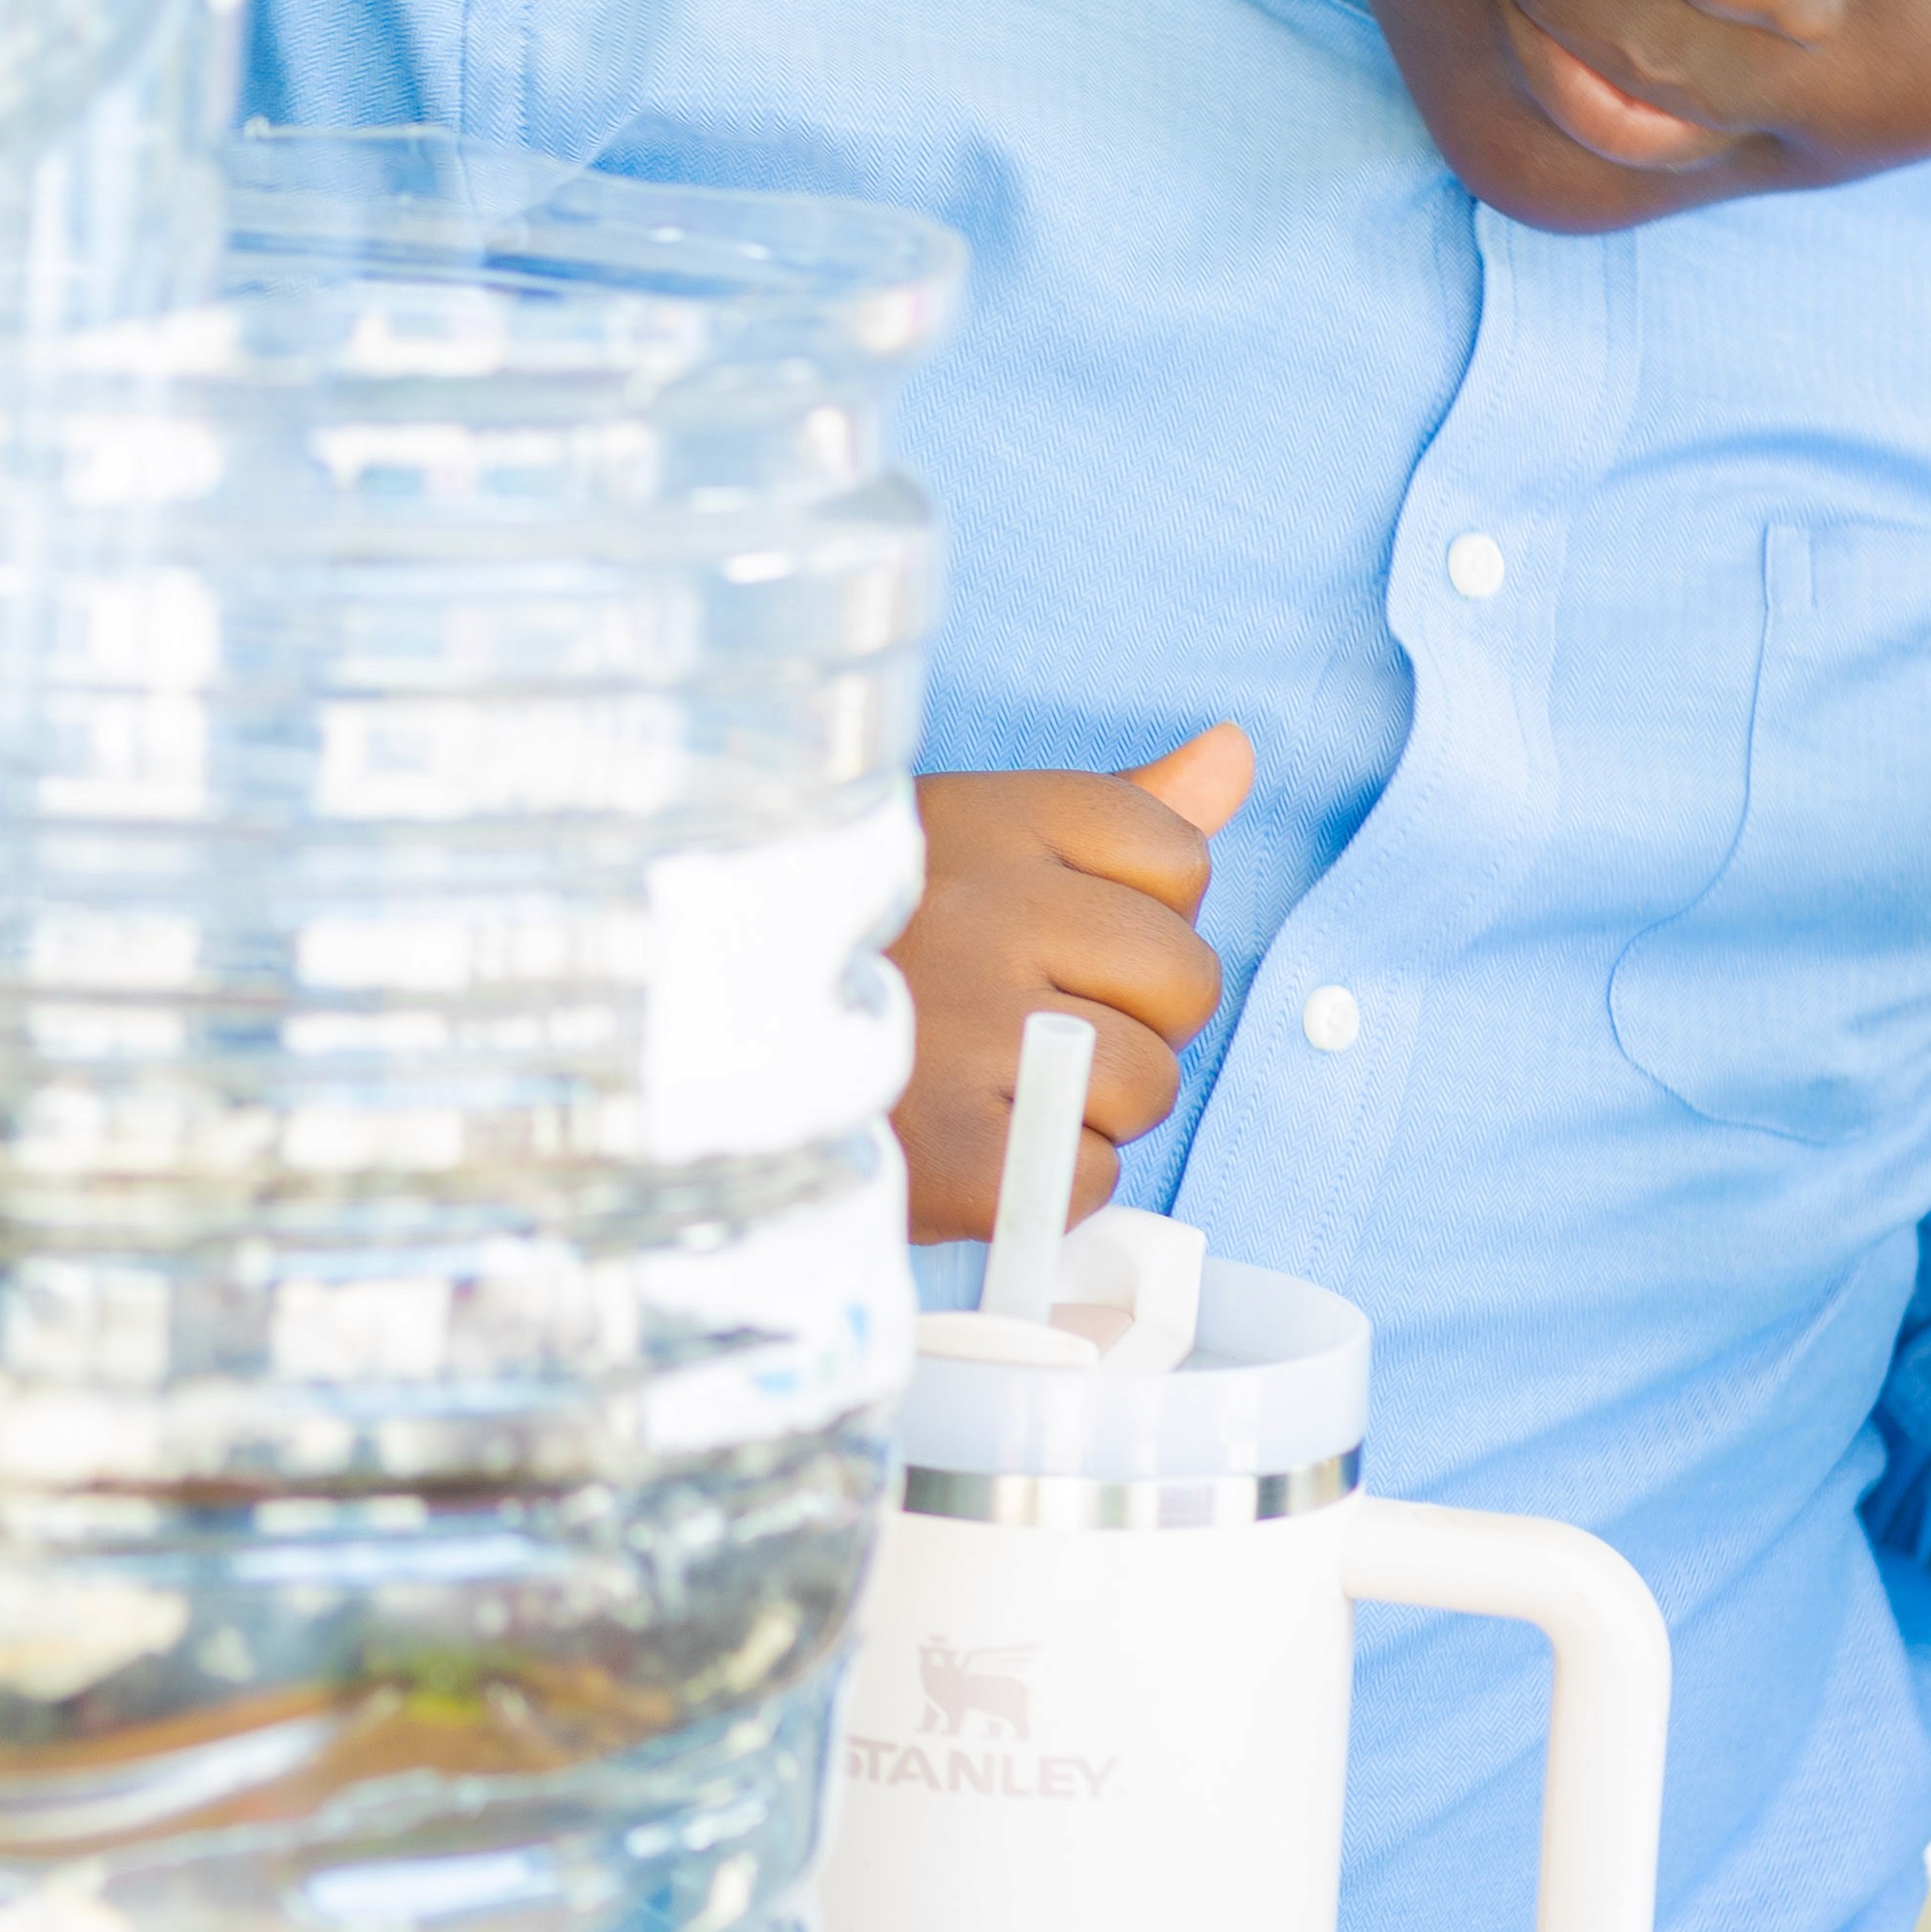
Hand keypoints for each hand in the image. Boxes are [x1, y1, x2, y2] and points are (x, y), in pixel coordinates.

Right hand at [899, 727, 1252, 1243]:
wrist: (693, 1052)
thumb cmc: (857, 944)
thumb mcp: (962, 841)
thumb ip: (1113, 806)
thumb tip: (1237, 751)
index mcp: (987, 819)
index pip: (1176, 858)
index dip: (1136, 912)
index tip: (1048, 932)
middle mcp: (986, 910)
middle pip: (1184, 978)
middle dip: (1132, 1017)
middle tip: (1027, 1024)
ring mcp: (972, 1031)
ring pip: (1148, 1084)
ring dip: (1089, 1105)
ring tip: (988, 1083)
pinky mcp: (960, 1153)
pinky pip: (1091, 1175)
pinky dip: (1047, 1181)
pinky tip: (971, 1145)